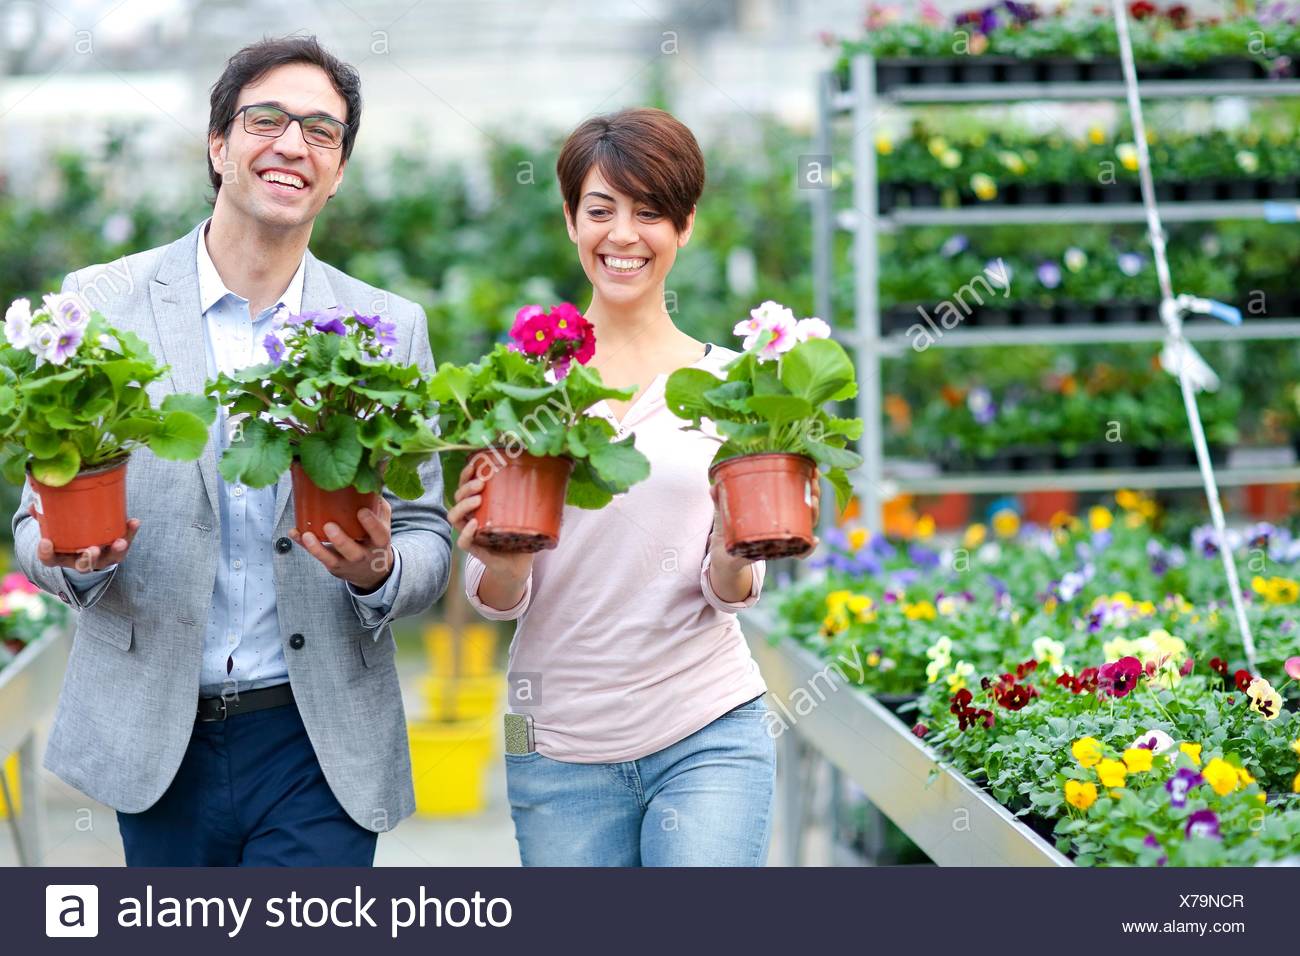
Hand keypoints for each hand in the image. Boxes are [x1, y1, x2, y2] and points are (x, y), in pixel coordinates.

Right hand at [30, 505, 137, 572]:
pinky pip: (125, 543)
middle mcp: (81, 561)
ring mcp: (101, 558)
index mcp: (62, 556)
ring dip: (115, 550)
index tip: (45, 542)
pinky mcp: (117, 551)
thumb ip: (46, 515)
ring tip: (120, 541)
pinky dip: (129, 533)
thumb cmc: (67, 533)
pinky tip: (134, 522)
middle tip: (92, 549)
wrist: (88, 543)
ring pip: (109, 558)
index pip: (50, 560)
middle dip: (89, 558)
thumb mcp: (55, 526)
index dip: (46, 554)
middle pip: (84, 565)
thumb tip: (34, 502)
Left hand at [289, 497, 394, 591]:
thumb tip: (371, 479)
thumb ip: (378, 506)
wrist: (372, 571)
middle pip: (354, 552)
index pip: (379, 534)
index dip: (371, 524)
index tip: (362, 511)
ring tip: (307, 535)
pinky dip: (306, 546)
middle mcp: (364, 555)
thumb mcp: (383, 524)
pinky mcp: (334, 566)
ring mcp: (347, 563)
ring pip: (333, 559)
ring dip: (318, 548)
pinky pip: (319, 557)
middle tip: (329, 525)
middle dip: (341, 540)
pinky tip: (295, 533)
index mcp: (380, 542)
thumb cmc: (374, 539)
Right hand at [446, 460, 534, 583]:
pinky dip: (466, 532)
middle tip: (481, 484)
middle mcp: (471, 517)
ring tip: (478, 500)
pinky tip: (474, 524)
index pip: (466, 486)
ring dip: (463, 506)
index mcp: (480, 505)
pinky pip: (462, 541)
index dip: (466, 474)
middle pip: (457, 498)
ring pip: (454, 517)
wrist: (519, 564)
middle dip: (466, 487)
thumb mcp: (525, 514)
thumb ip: (533, 499)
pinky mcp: (474, 549)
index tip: (474, 464)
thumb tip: (553, 479)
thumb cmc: (520, 536)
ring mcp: (470, 533)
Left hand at [706, 466, 821, 567]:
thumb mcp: (723, 513)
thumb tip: (713, 486)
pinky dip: (807, 549)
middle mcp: (784, 521)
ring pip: (807, 524)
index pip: (797, 490)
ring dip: (814, 513)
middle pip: (808, 505)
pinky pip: (799, 551)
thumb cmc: (727, 530)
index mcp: (774, 507)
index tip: (814, 469)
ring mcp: (784, 537)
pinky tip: (814, 541)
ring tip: (814, 505)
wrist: (723, 559)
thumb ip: (720, 501)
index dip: (808, 480)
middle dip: (815, 493)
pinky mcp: (780, 552)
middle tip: (814, 485)